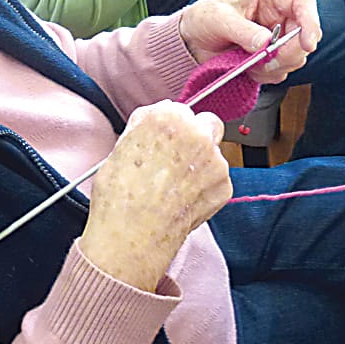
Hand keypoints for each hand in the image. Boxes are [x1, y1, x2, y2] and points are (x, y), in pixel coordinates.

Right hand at [79, 101, 230, 291]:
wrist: (133, 234)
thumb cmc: (120, 193)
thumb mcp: (120, 147)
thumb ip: (144, 128)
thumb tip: (153, 125)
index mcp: (167, 117)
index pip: (175, 109)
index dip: (167, 126)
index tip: (162, 138)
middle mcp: (196, 133)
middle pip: (205, 122)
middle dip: (195, 135)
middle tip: (176, 156)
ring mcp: (215, 160)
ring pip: (213, 152)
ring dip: (200, 162)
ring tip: (174, 185)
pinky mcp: (224, 186)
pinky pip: (217, 178)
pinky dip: (204, 185)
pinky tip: (183, 198)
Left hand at [178, 0, 320, 83]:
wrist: (191, 39)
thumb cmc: (204, 18)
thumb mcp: (218, 19)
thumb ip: (242, 30)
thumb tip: (266, 42)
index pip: (302, 3)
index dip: (310, 23)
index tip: (306, 43)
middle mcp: (277, 16)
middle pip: (304, 36)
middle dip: (287, 53)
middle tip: (265, 61)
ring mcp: (276, 37)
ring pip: (295, 57)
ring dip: (274, 66)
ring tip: (249, 63)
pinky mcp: (270, 56)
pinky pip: (281, 71)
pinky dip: (266, 75)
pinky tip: (249, 69)